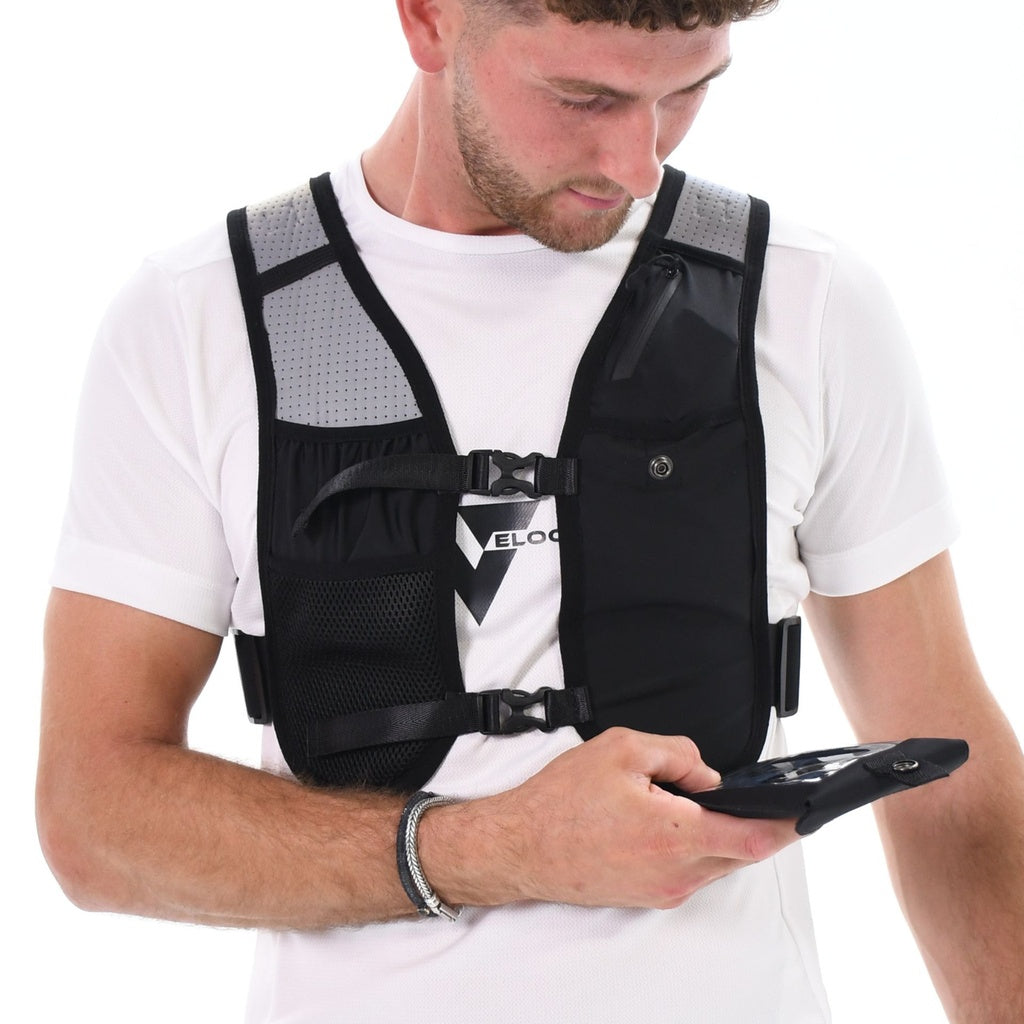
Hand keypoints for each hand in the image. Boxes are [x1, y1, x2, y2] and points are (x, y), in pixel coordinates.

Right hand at [421, 727, 798, 909]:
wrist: (520, 846)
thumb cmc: (561, 801)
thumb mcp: (621, 749)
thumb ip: (678, 753)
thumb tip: (709, 774)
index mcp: (674, 836)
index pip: (754, 838)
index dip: (788, 825)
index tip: (808, 812)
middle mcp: (675, 873)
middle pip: (741, 853)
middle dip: (756, 825)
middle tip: (760, 798)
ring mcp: (662, 890)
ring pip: (716, 864)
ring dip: (722, 836)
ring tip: (703, 803)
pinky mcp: (647, 896)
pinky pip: (691, 872)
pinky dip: (697, 847)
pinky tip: (674, 821)